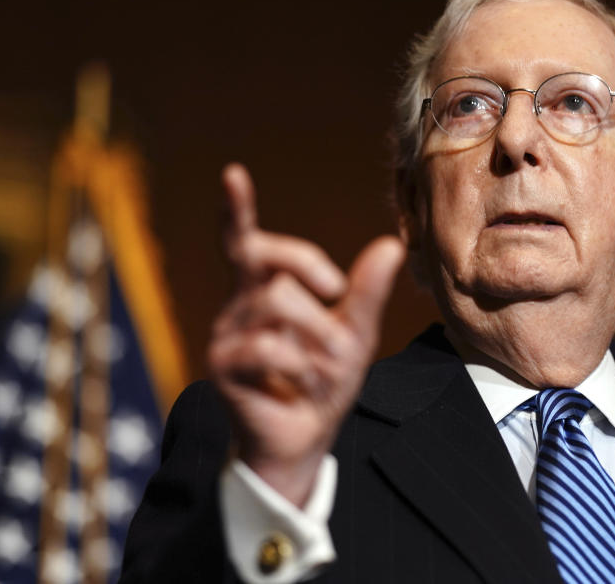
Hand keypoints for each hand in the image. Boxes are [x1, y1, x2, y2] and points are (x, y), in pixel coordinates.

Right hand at [208, 164, 404, 505]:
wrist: (304, 440)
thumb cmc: (323, 381)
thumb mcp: (355, 333)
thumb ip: (367, 291)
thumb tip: (391, 243)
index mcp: (264, 290)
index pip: (244, 243)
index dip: (236, 209)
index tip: (232, 174)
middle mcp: (239, 305)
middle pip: (267, 258)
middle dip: (312, 269)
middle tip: (335, 294)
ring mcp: (226, 334)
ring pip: (277, 300)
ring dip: (317, 334)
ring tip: (322, 368)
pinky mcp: (223, 364)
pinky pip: (268, 345)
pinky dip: (300, 365)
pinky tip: (303, 384)